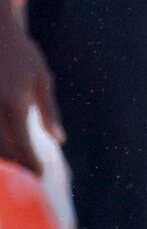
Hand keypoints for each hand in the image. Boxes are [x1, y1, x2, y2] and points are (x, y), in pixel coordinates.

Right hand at [0, 16, 60, 175]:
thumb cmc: (20, 53)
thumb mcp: (41, 79)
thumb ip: (49, 112)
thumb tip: (59, 140)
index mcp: (14, 104)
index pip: (23, 145)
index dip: (31, 164)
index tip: (40, 175)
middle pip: (3, 150)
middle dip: (17, 164)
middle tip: (30, 170)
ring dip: (3, 155)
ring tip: (18, 158)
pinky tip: (4, 143)